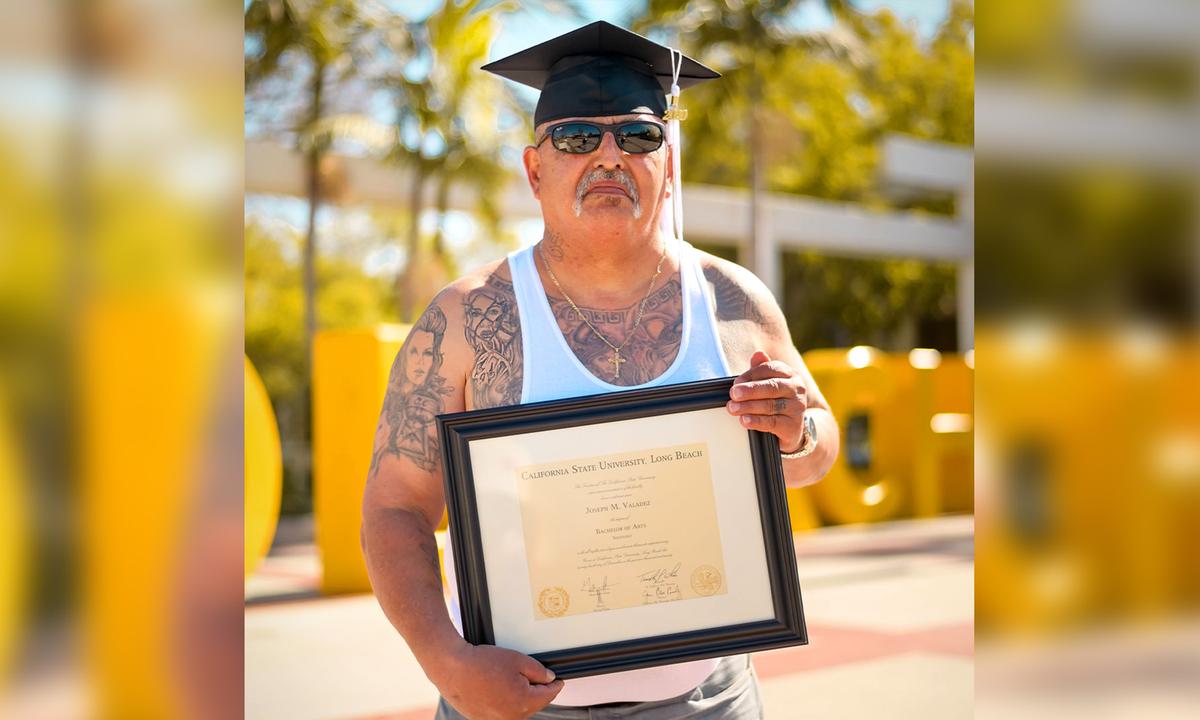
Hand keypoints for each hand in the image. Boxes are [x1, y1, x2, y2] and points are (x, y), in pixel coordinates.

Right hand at [432, 642, 563, 719]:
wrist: (452, 669)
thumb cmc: (482, 663)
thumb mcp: (517, 660)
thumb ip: (538, 671)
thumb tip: (549, 679)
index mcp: (523, 702)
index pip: (548, 695)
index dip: (555, 686)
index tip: (559, 681)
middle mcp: (511, 717)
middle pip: (534, 704)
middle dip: (537, 690)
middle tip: (535, 675)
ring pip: (519, 709)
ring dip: (521, 697)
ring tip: (510, 679)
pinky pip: (503, 712)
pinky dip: (506, 702)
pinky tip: (499, 688)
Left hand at [727, 350, 808, 453]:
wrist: (792, 427)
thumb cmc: (776, 400)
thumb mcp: (769, 383)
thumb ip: (761, 369)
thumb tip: (757, 354)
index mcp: (790, 374)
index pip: (770, 369)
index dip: (751, 374)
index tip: (736, 382)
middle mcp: (797, 389)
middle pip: (772, 387)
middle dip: (750, 390)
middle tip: (733, 394)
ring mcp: (797, 407)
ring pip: (771, 405)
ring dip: (749, 406)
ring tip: (733, 408)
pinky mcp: (793, 425)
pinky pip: (772, 422)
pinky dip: (756, 421)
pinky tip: (744, 420)